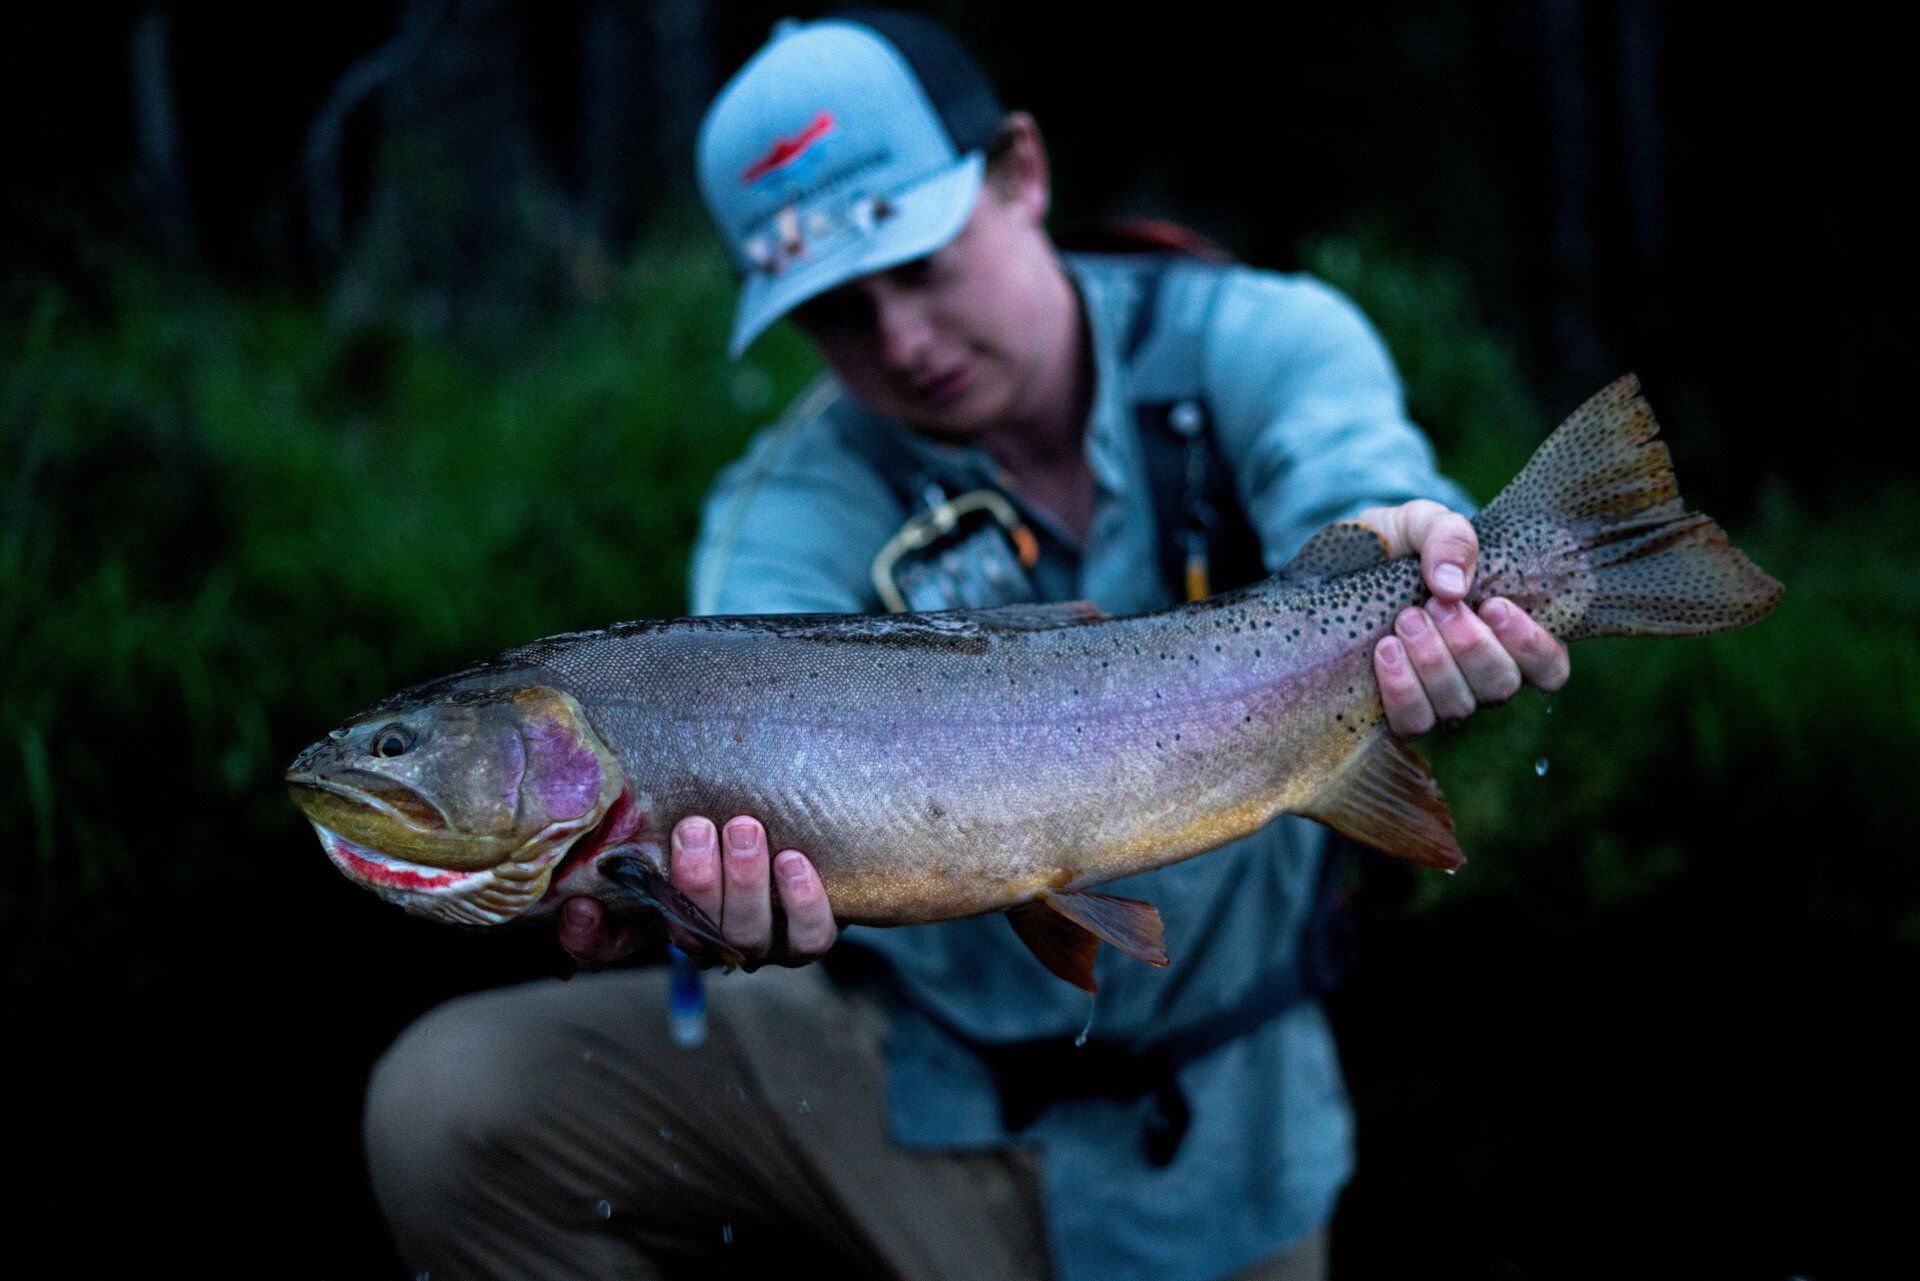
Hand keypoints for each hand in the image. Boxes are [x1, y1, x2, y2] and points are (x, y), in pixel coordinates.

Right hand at [558, 816, 837, 970]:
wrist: (809, 837)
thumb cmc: (729, 818)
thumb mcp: (682, 813)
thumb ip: (650, 811)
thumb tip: (611, 785)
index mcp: (664, 915)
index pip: (608, 946)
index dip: (589, 938)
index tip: (583, 907)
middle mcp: (709, 940)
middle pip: (692, 933)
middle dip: (694, 880)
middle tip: (695, 827)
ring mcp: (760, 945)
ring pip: (746, 934)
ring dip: (743, 882)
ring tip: (745, 828)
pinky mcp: (808, 941)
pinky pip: (809, 937)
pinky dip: (801, 900)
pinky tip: (793, 860)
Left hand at [1358, 499, 1570, 736]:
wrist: (1341, 564)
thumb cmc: (1396, 545)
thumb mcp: (1421, 522)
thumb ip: (1448, 536)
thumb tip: (1452, 586)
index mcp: (1505, 632)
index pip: (1549, 666)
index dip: (1532, 645)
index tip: (1494, 605)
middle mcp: (1480, 673)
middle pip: (1502, 685)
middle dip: (1469, 645)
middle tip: (1434, 605)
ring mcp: (1442, 696)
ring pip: (1459, 706)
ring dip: (1433, 662)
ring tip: (1406, 619)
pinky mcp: (1401, 711)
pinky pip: (1415, 722)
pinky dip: (1403, 688)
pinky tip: (1386, 650)